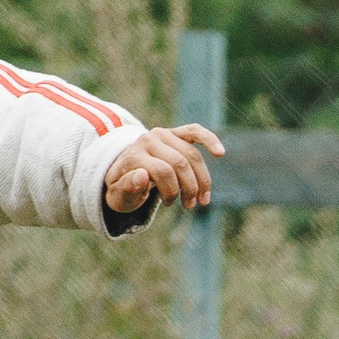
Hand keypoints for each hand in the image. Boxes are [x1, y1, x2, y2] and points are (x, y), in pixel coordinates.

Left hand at [104, 123, 224, 214]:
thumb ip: (126, 188)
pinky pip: (195, 132)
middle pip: (180, 163)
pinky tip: (220, 153)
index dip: (171, 191)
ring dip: (201, 180)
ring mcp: (163, 134)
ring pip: (192, 155)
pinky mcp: (175, 133)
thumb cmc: (122, 188)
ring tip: (202, 200)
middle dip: (189, 188)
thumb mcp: (118, 196)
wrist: (122, 172)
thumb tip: (142, 175)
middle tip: (189, 206)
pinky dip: (209, 140)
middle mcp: (149, 139)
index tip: (168, 204)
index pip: (162, 171)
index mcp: (134, 155)